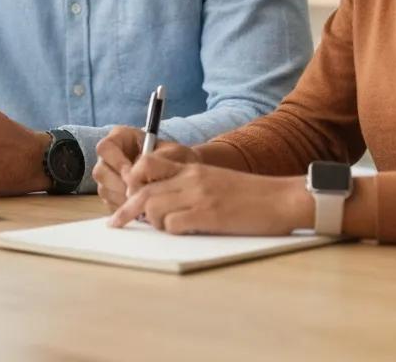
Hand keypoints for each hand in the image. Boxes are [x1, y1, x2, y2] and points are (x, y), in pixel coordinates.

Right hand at [93, 126, 198, 211]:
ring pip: (104, 189)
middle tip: (138, 192)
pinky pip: (110, 203)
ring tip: (144, 198)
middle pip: (100, 171)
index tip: (131, 174)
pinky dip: (124, 206)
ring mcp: (110, 176)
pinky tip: (141, 205)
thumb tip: (132, 180)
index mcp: (121, 138)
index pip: (105, 148)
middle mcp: (111, 157)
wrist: (183, 176)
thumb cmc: (177, 158)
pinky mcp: (113, 194)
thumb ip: (151, 161)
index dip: (116, 162)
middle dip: (119, 184)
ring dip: (122, 197)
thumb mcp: (171, 153)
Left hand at [109, 154, 310, 235]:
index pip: (148, 164)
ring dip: (154, 223)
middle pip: (143, 190)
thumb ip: (187, 185)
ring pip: (153, 208)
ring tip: (169, 228)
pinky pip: (173, 225)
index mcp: (191, 167)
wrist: (279, 199)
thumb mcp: (213, 180)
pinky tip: (184, 232)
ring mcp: (198, 196)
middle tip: (116, 224)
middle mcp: (190, 178)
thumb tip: (157, 203)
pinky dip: (171, 232)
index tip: (127, 195)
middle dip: (126, 209)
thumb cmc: (248, 194)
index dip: (133, 180)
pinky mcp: (208, 215)